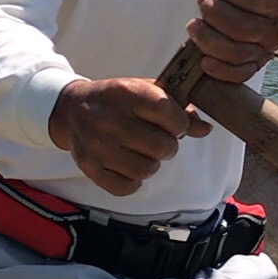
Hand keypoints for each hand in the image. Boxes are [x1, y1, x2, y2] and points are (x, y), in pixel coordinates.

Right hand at [48, 77, 210, 197]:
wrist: (71, 109)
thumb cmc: (117, 100)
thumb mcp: (145, 91)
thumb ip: (177, 108)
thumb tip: (206, 129)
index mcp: (126, 92)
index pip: (169, 113)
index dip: (179, 123)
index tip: (174, 124)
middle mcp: (109, 118)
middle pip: (162, 146)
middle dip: (167, 146)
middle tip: (157, 140)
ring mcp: (97, 144)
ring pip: (146, 169)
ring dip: (151, 164)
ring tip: (142, 152)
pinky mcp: (88, 166)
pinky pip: (126, 187)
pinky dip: (133, 181)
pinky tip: (127, 165)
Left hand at [186, 0, 277, 83]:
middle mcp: (277, 31)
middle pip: (240, 27)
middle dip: (214, 12)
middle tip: (204, 0)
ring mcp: (266, 51)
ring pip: (235, 52)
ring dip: (208, 38)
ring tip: (195, 24)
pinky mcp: (255, 64)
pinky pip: (239, 74)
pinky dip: (220, 71)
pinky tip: (204, 60)